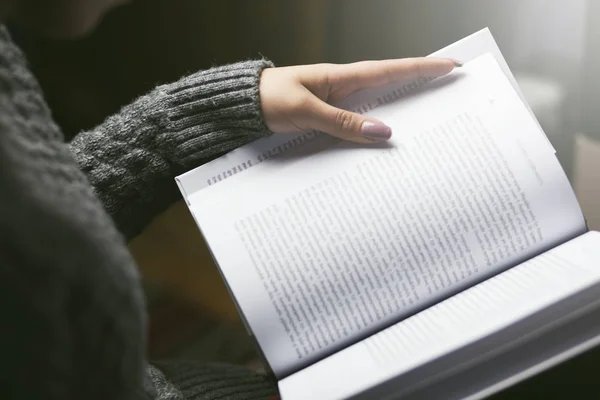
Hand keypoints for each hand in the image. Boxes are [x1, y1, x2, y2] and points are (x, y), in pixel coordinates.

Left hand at [259, 58, 458, 142]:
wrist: (242, 106)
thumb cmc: (268, 100)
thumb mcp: (306, 110)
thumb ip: (342, 123)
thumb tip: (382, 133)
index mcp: (340, 77)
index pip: (388, 70)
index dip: (420, 68)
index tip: (448, 65)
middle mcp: (342, 86)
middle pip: (389, 82)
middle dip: (420, 82)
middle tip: (450, 84)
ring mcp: (335, 101)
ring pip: (376, 101)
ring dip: (401, 103)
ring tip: (431, 110)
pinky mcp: (327, 115)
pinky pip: (358, 120)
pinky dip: (375, 125)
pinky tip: (384, 136)